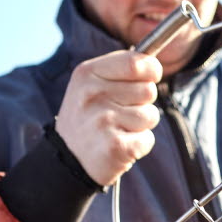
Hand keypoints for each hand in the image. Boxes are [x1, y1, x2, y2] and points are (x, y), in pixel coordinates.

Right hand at [54, 51, 162, 186]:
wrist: (67, 159)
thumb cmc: (89, 117)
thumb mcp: (92, 84)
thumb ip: (121, 69)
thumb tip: (154, 64)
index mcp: (87, 73)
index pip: (136, 63)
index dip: (152, 70)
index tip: (151, 77)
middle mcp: (93, 94)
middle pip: (148, 90)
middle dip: (143, 102)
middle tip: (120, 112)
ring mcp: (103, 120)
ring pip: (151, 116)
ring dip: (141, 126)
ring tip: (118, 129)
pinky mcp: (115, 146)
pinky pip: (148, 139)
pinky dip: (140, 145)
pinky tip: (120, 145)